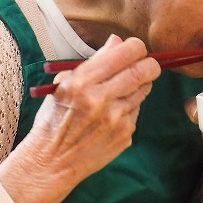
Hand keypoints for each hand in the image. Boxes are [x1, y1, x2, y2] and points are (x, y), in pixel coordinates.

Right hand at [0, 34, 160, 202]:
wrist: (51, 161)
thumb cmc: (55, 119)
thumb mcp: (64, 85)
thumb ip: (94, 62)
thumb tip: (117, 41)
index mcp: (82, 82)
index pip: (125, 54)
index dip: (136, 47)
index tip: (136, 49)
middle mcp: (101, 99)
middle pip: (144, 71)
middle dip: (150, 64)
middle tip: (148, 64)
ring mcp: (116, 118)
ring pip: (144, 90)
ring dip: (140, 84)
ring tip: (125, 88)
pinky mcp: (125, 134)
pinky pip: (137, 110)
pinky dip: (131, 106)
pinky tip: (114, 112)